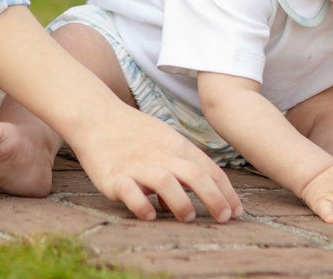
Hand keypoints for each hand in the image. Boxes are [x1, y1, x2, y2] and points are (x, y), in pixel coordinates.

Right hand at [68, 100, 242, 222]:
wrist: (95, 115)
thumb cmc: (133, 131)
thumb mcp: (164, 139)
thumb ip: (182, 164)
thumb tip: (191, 196)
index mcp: (175, 146)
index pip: (208, 169)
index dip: (226, 191)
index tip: (237, 211)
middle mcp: (160, 155)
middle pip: (194, 175)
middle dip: (214, 199)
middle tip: (224, 218)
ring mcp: (137, 166)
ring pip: (166, 183)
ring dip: (181, 203)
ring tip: (187, 216)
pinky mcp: (114, 177)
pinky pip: (130, 193)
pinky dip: (142, 205)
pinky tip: (150, 214)